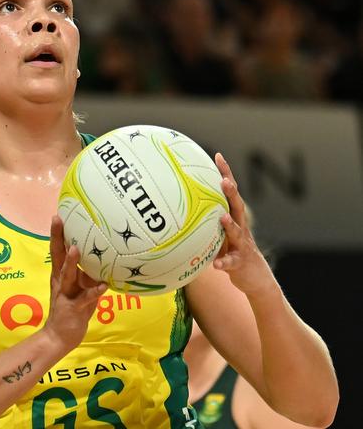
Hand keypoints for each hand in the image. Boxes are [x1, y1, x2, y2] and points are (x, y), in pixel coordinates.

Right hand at [42, 215, 107, 353]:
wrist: (59, 337)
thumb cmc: (72, 310)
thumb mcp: (79, 288)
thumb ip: (87, 274)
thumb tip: (103, 258)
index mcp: (60, 274)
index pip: (57, 250)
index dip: (57, 233)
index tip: (58, 215)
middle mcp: (60, 281)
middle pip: (57, 256)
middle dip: (57, 238)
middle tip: (57, 220)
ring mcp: (65, 294)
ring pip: (67, 275)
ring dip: (71, 262)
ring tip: (76, 248)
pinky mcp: (72, 308)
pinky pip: (85, 298)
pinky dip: (94, 291)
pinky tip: (104, 285)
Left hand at [213, 153, 276, 296]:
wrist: (255, 278)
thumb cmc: (232, 252)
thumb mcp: (219, 234)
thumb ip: (206, 222)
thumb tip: (179, 207)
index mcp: (233, 218)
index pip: (230, 192)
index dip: (226, 174)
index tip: (217, 156)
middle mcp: (240, 227)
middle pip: (237, 206)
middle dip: (231, 192)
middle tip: (223, 180)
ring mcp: (242, 244)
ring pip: (237, 232)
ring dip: (229, 224)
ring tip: (221, 217)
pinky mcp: (240, 262)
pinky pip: (231, 262)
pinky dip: (224, 263)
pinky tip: (216, 264)